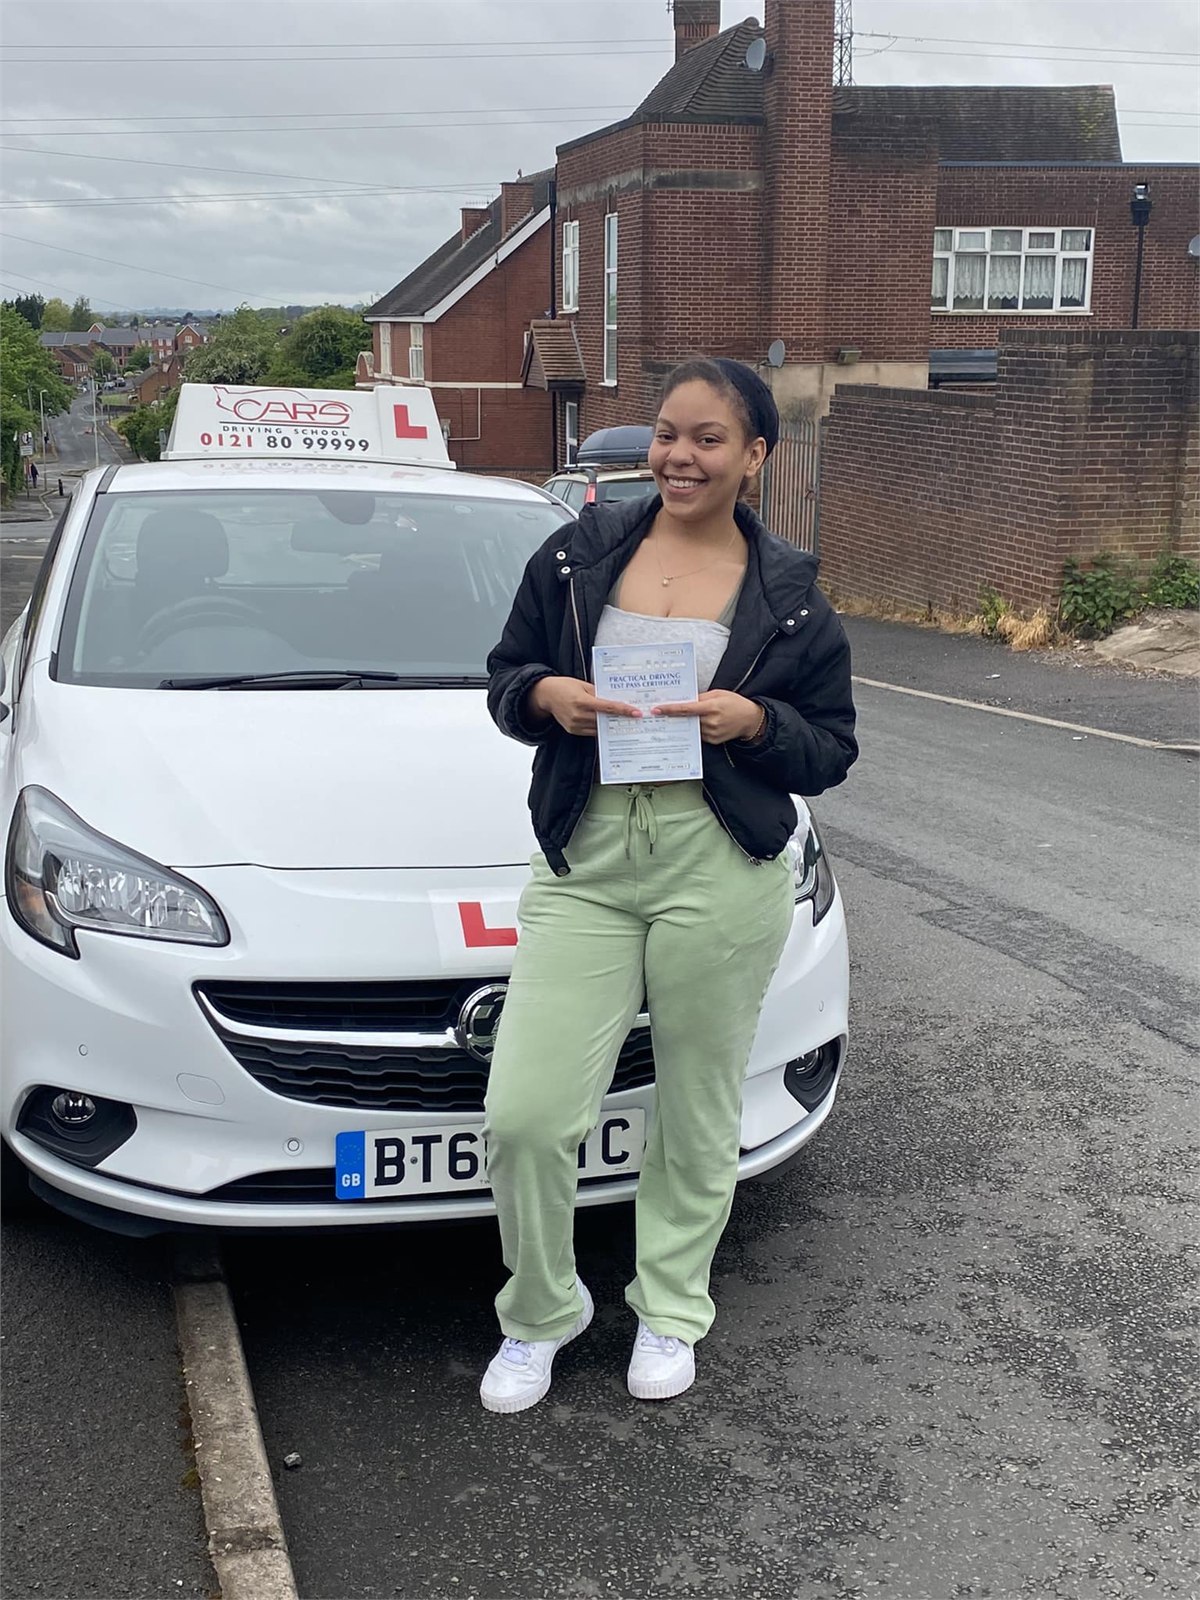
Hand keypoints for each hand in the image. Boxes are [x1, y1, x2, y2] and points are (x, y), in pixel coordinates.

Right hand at [528, 675, 642, 736]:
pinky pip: (592, 732)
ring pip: (599, 728)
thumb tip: (615, 699)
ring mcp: (575, 725)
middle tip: (634, 718)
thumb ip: (599, 693)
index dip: (623, 710)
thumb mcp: (583, 685)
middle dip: (620, 719)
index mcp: (582, 701)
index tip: (636, 713)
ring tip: (625, 722)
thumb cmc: (564, 686)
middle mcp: (578, 715)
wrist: (545, 695)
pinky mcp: (573, 730)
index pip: (608, 707)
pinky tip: (609, 725)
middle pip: (605, 719)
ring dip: (612, 726)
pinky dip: (601, 728)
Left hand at [652, 690, 762, 744]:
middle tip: (662, 713)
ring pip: (691, 727)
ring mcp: (712, 733)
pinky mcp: (713, 740)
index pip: (686, 708)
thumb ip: (701, 697)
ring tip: (685, 717)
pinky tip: (698, 724)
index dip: (670, 709)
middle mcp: (711, 721)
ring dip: (686, 723)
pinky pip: (699, 734)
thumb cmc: (735, 703)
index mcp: (711, 707)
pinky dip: (696, 729)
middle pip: (686, 719)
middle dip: (675, 716)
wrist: (751, 719)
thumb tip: (685, 700)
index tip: (657, 710)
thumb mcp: (718, 694)